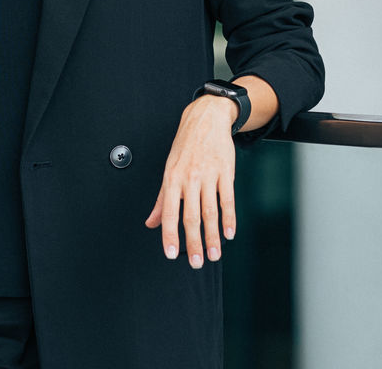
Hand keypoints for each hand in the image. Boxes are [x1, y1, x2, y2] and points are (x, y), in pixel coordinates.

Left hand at [144, 97, 237, 267]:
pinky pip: (228, 199)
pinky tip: (229, 233)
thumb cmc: (186, 146)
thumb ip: (162, 200)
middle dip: (193, 242)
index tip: (170, 254)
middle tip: (196, 262)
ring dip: (212, 236)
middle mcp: (190, 178)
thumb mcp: (169, 169)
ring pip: (210, 211)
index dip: (169, 235)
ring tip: (213, 255)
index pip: (169, 212)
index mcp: (172, 178)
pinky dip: (229, 218)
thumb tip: (151, 223)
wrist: (206, 118)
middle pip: (191, 216)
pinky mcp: (226, 172)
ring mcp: (209, 175)